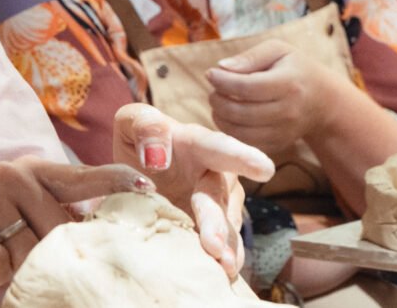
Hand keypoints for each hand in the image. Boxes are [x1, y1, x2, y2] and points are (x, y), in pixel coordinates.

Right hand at [0, 155, 152, 291]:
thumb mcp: (24, 217)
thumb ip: (57, 215)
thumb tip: (103, 234)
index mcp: (33, 170)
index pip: (82, 176)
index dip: (115, 180)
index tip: (148, 187)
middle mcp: (11, 173)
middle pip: (57, 227)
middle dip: (48, 254)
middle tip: (22, 256)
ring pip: (27, 249)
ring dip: (15, 266)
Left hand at [112, 103, 274, 277]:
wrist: (137, 171)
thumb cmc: (140, 139)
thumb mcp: (132, 122)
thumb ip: (144, 126)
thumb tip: (157, 156)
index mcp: (198, 144)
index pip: (220, 148)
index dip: (242, 157)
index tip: (264, 169)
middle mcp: (214, 175)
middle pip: (219, 197)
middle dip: (217, 221)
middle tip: (213, 245)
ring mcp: (216, 206)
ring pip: (226, 226)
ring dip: (225, 247)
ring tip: (221, 266)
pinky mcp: (211, 230)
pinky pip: (222, 247)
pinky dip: (221, 261)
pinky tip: (221, 275)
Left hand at [206, 39, 349, 155]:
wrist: (322, 101)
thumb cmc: (294, 69)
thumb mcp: (278, 51)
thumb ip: (250, 56)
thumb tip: (222, 67)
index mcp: (288, 84)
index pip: (246, 87)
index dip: (222, 81)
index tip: (210, 73)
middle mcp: (288, 111)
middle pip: (240, 112)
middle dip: (217, 100)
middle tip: (213, 90)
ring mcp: (284, 132)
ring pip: (240, 132)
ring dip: (220, 117)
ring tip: (219, 103)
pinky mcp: (278, 146)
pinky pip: (246, 144)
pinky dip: (230, 131)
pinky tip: (229, 117)